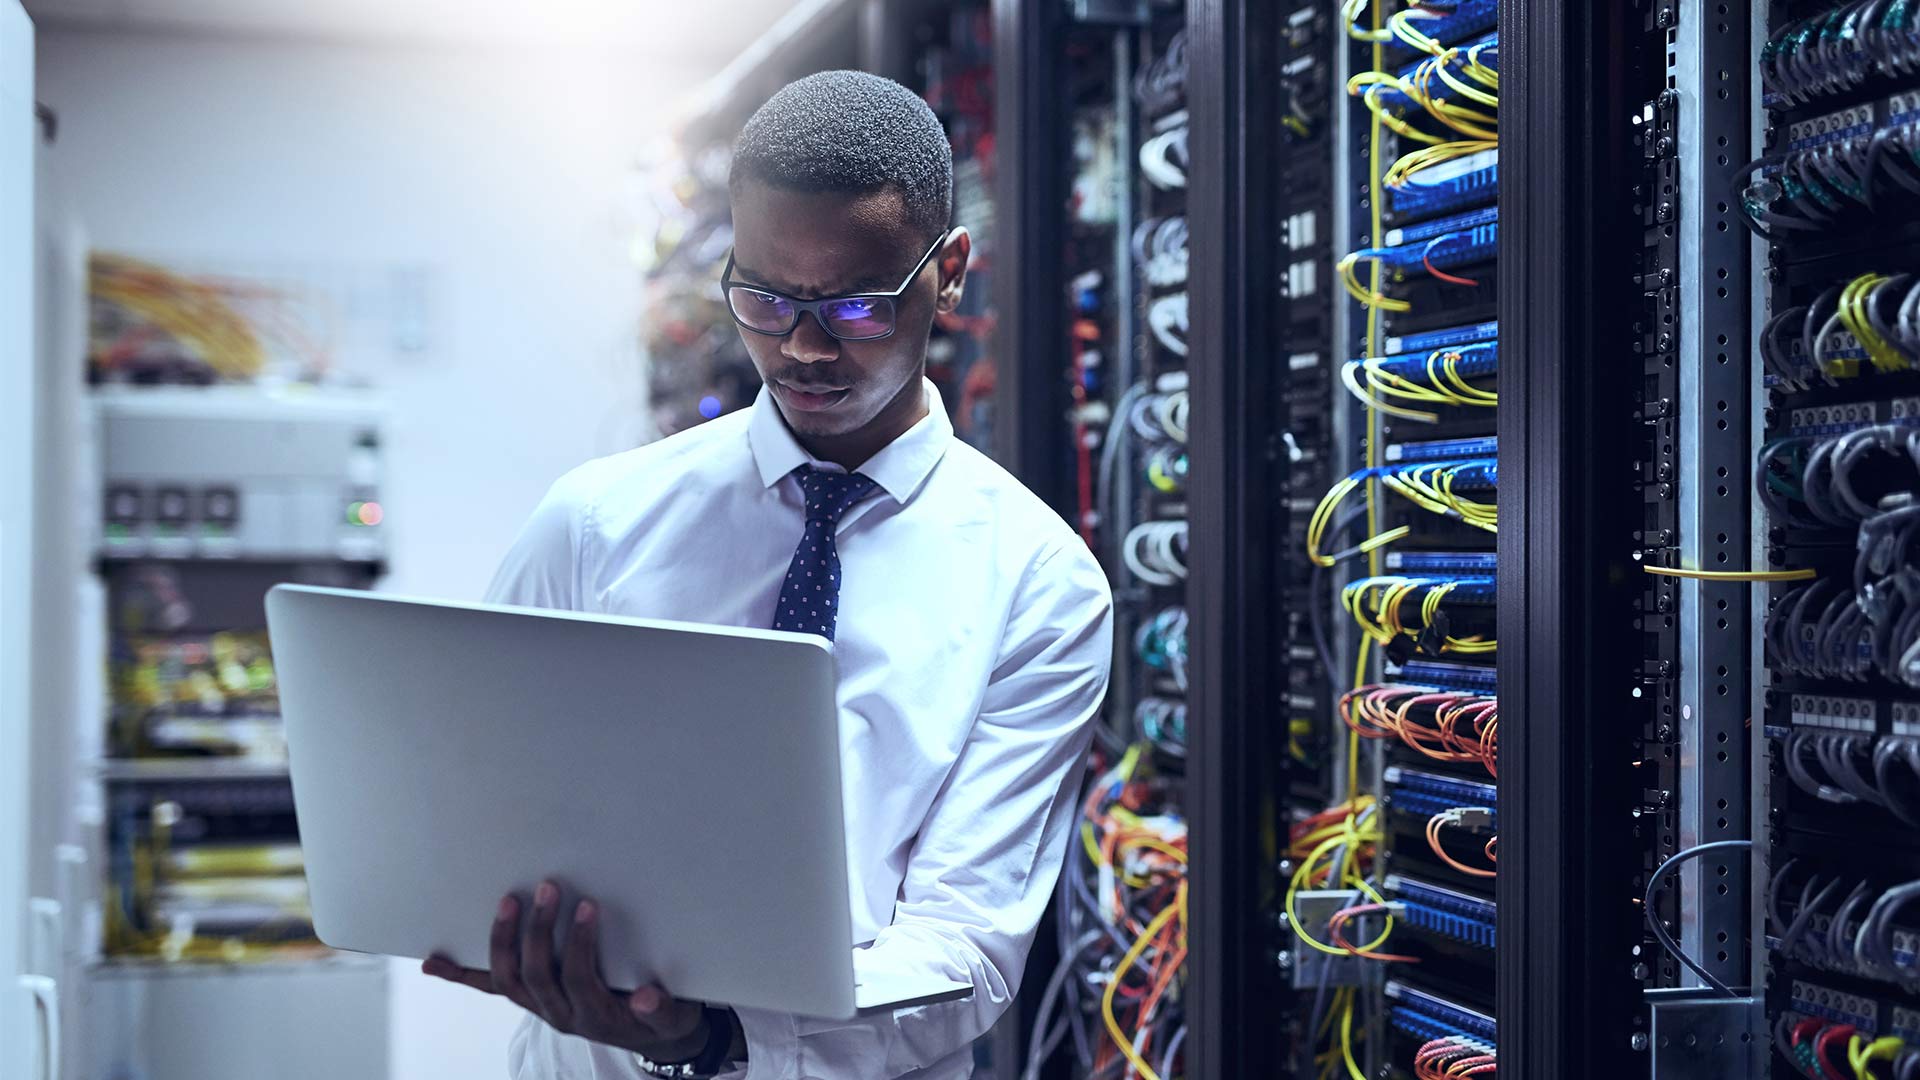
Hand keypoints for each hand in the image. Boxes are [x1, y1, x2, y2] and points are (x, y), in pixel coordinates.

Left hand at [422, 880, 707, 1060]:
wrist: (651, 1035)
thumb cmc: (661, 1018)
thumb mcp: (673, 1018)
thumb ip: (662, 1011)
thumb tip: (647, 997)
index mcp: (593, 1015)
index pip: (578, 978)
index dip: (579, 943)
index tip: (588, 906)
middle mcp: (559, 1015)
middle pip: (536, 975)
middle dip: (540, 931)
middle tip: (548, 887)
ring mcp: (540, 1007)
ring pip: (508, 980)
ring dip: (503, 941)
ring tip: (508, 902)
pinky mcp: (531, 999)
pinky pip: (491, 990)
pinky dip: (462, 976)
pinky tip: (434, 963)